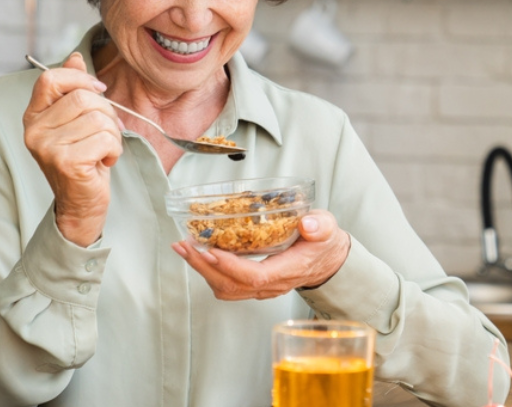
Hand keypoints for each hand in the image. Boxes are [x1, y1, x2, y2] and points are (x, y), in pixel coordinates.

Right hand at [23, 52, 122, 246]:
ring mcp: (47, 146)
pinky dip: (114, 150)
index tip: (100, 92)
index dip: (81, 80)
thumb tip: (75, 57)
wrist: (82, 203)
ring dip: (112, 135)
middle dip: (107, 113)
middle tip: (106, 134)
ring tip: (103, 150)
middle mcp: (34, 130)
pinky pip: (106, 139)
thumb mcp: (77, 121)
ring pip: (99, 118)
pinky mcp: (66, 162)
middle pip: (84, 98)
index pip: (51, 78)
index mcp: (34, 115)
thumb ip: (74, 89)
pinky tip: (103, 162)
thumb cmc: (83, 159)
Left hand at [172, 210, 350, 299]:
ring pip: (226, 289)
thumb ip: (320, 225)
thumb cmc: (323, 243)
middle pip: (232, 286)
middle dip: (204, 267)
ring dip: (202, 270)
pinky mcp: (254, 285)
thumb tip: (307, 223)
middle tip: (184, 246)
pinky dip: (208, 272)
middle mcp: (273, 284)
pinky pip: (227, 286)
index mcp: (290, 269)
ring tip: (184, 249)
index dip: (230, 267)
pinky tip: (198, 255)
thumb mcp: (328, 228)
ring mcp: (262, 288)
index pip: (255, 276)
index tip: (210, 251)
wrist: (327, 260)